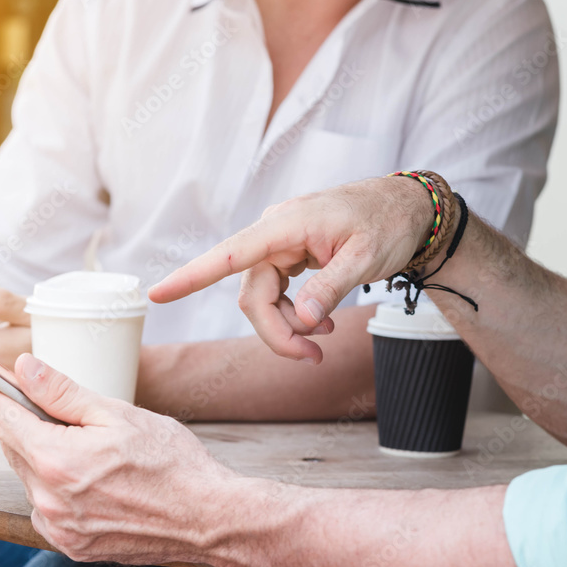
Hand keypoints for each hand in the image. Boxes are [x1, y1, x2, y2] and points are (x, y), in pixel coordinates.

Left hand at [0, 353, 239, 566]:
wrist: (210, 520)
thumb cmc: (174, 463)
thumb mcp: (120, 414)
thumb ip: (64, 393)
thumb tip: (25, 368)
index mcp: (56, 460)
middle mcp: (47, 500)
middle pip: (15, 446)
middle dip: (28, 422)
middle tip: (64, 410)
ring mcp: (58, 528)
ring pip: (31, 477)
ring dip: (46, 456)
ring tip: (96, 451)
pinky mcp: (71, 546)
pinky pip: (47, 507)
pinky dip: (58, 487)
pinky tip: (96, 481)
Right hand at [149, 177, 434, 361]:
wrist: (409, 208)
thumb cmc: (388, 224)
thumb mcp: (366, 258)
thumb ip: (329, 288)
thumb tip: (303, 320)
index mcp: (287, 225)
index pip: (230, 254)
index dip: (193, 276)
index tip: (158, 293)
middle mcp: (276, 232)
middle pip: (252, 294)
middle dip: (277, 332)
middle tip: (312, 358)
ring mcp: (281, 243)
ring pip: (263, 298)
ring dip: (289, 326)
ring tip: (326, 339)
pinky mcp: (291, 254)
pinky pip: (278, 292)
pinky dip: (296, 314)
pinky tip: (322, 322)